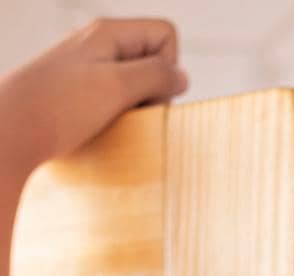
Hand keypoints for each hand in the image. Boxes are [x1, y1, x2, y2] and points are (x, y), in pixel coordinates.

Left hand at [0, 17, 187, 182]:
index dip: (167, 67)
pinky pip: (116, 102)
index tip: (147, 93)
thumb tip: (182, 76)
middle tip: (130, 111)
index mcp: (108, 33)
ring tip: (113, 122)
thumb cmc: (59, 106)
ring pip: (135, 85)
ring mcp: (89, 71)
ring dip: (136, 109)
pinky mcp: (80, 96)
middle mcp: (99, 46)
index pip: (165, 36)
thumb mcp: (116, 86)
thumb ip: (155, 76)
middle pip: (152, 61)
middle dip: (153, 91)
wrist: (11, 130)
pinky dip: (118, 118)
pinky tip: (102, 129)